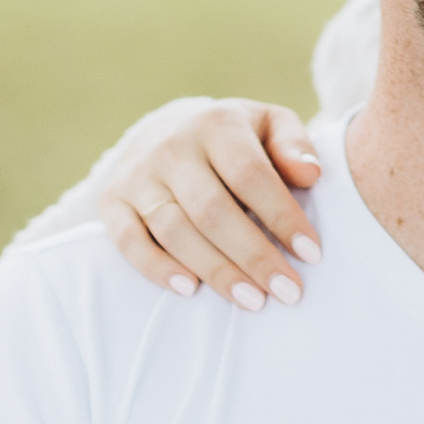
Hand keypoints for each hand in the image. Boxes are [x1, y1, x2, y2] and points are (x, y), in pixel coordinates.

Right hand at [98, 99, 322, 308]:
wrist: (166, 129)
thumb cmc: (233, 137)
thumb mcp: (269, 125)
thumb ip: (294, 145)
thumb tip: (311, 174)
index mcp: (216, 124)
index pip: (251, 175)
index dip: (282, 217)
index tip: (311, 254)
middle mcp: (171, 147)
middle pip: (213, 211)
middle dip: (254, 256)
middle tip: (288, 292)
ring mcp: (137, 175)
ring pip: (175, 231)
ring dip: (215, 271)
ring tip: (252, 300)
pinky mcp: (112, 201)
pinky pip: (129, 241)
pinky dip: (157, 269)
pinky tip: (191, 290)